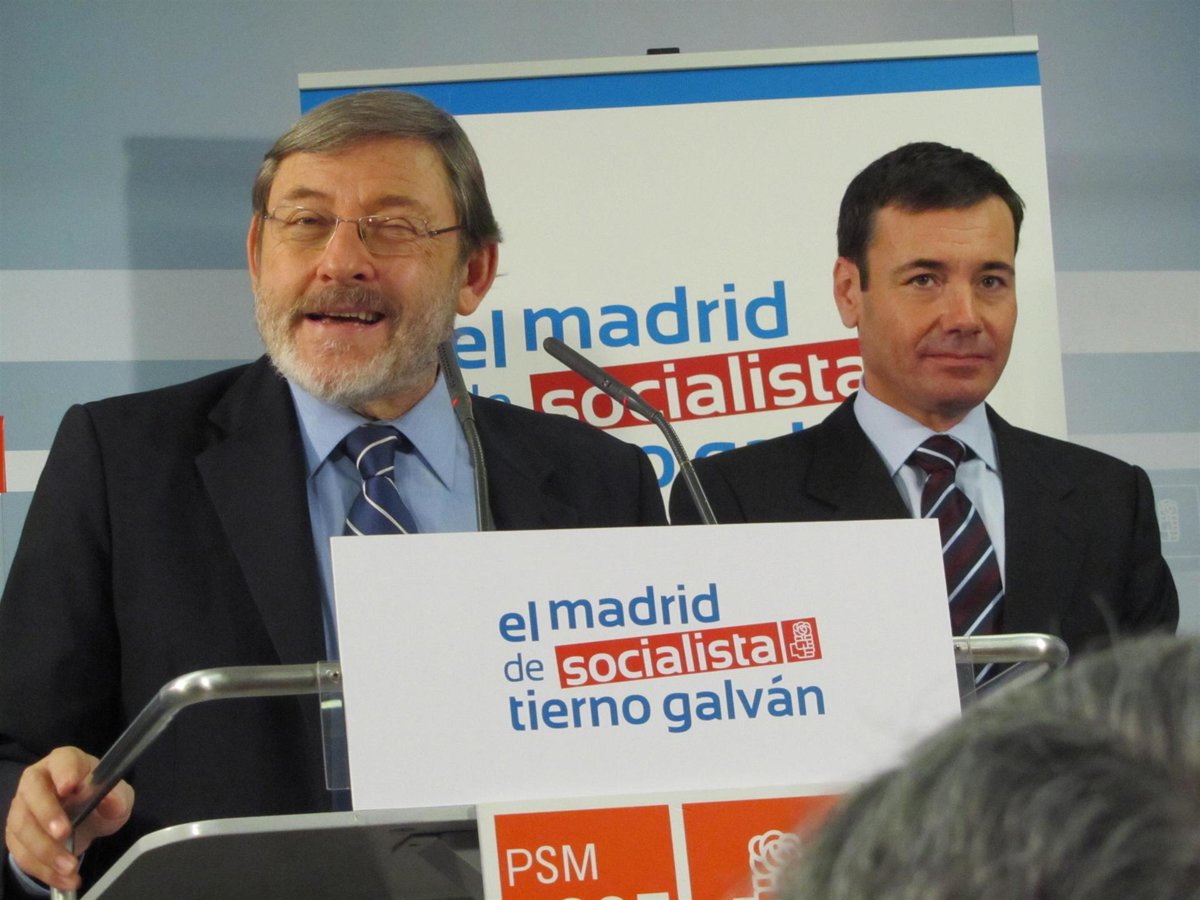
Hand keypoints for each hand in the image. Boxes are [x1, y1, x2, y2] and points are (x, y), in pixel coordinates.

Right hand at [4, 747, 133, 891]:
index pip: (62, 760)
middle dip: (47, 814)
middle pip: (33, 792)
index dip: (64, 772)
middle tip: (64, 833)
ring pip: (23, 826)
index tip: (70, 787)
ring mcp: (23, 807)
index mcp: (66, 762)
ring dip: (45, 849)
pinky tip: (62, 878)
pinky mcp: (16, 834)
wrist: (87, 821)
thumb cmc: (101, 801)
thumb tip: (111, 798)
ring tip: (70, 867)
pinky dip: (42, 868)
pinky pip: (22, 852)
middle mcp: (39, 781)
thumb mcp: (119, 798)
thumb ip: (117, 798)